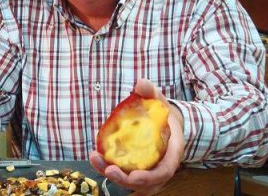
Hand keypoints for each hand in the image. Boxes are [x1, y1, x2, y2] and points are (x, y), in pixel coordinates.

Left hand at [89, 78, 184, 194]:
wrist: (165, 123)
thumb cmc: (162, 114)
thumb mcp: (159, 100)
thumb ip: (151, 92)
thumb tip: (141, 83)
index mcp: (171, 153)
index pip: (164, 171)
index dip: (150, 177)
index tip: (134, 176)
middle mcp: (160, 167)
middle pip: (145, 184)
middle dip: (125, 180)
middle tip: (109, 170)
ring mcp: (148, 171)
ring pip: (132, 183)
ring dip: (113, 176)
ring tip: (96, 160)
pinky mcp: (135, 170)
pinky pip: (123, 175)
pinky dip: (107, 169)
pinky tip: (95, 157)